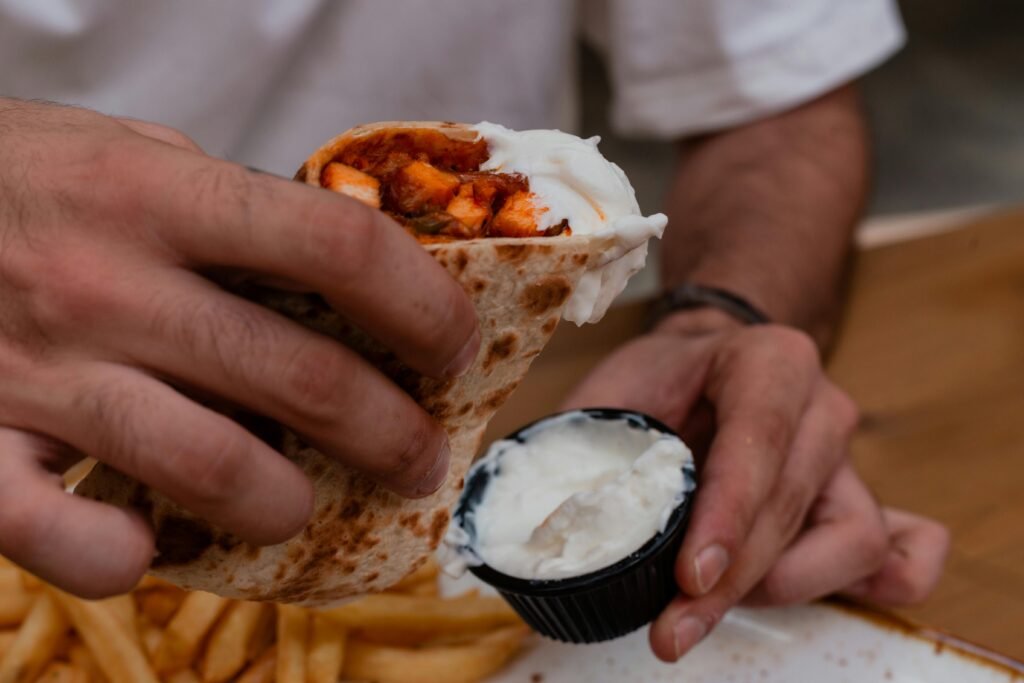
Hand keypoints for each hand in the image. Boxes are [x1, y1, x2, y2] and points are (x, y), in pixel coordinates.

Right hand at [0, 99, 479, 596]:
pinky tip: (153, 546)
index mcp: (157, 194)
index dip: (424, 304)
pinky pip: (68, 539)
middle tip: (421, 457)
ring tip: (307, 505)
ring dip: (291, 504)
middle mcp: (107, 284)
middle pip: (304, 378)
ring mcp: (39, 374)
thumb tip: (343, 266)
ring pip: (215, 469)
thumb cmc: (16, 178)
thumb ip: (228, 210)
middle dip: (393, 434)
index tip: (455, 345)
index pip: (339, 248)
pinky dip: (127, 560)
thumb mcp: (127, 155)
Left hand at [562, 308, 947, 660]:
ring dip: (777, 590)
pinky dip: (875, 586)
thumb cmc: (660, 379)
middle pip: (792, 506)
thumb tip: (541, 529)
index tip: (688, 575)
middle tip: (672, 629)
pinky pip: (897, 552)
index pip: (757, 442)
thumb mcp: (611, 391)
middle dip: (732, 580)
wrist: (707, 362)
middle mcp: (821, 407)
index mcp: (768, 362)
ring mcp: (846, 458)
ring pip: (846, 542)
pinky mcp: (854, 502)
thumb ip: (582, 448)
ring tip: (701, 609)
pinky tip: (811, 599)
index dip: (726, 517)